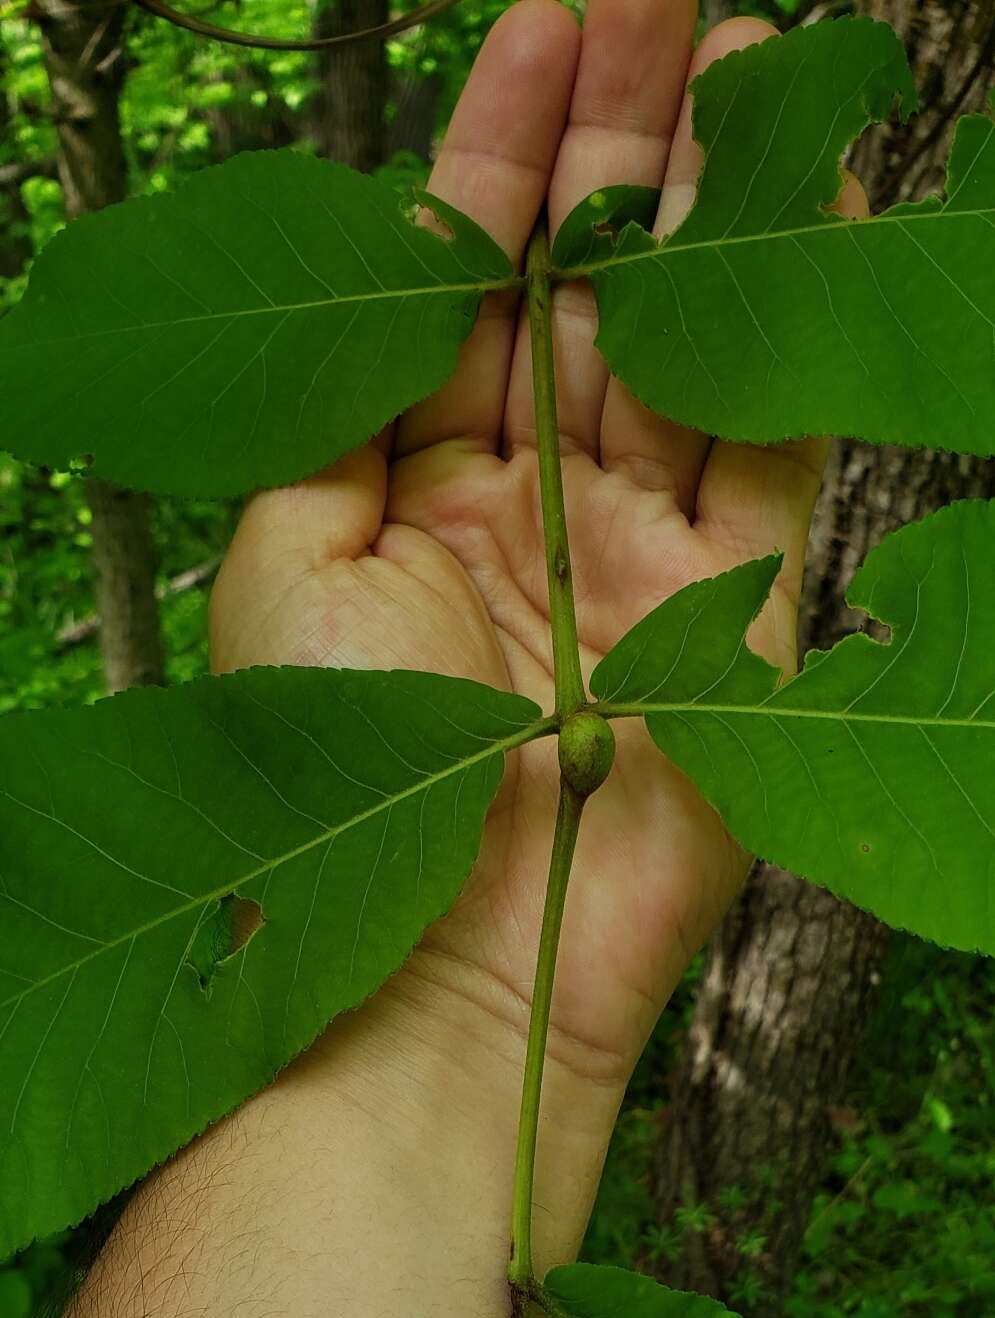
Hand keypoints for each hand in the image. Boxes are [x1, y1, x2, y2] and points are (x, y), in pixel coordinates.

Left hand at [211, 0, 837, 1239]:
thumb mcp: (294, 551)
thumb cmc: (337, 777)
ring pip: (685, 336)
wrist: (448, 968)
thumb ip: (348, 408)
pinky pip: (772, 435)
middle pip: (586, 284)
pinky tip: (802, 195)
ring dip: (705, 193)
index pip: (470, 280)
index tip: (543, 10)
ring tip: (730, 36)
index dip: (505, 142)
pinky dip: (785, 317)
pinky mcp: (739, 610)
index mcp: (415, 490)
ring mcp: (644, 559)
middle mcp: (535, 512)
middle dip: (620, 127)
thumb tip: (389, 279)